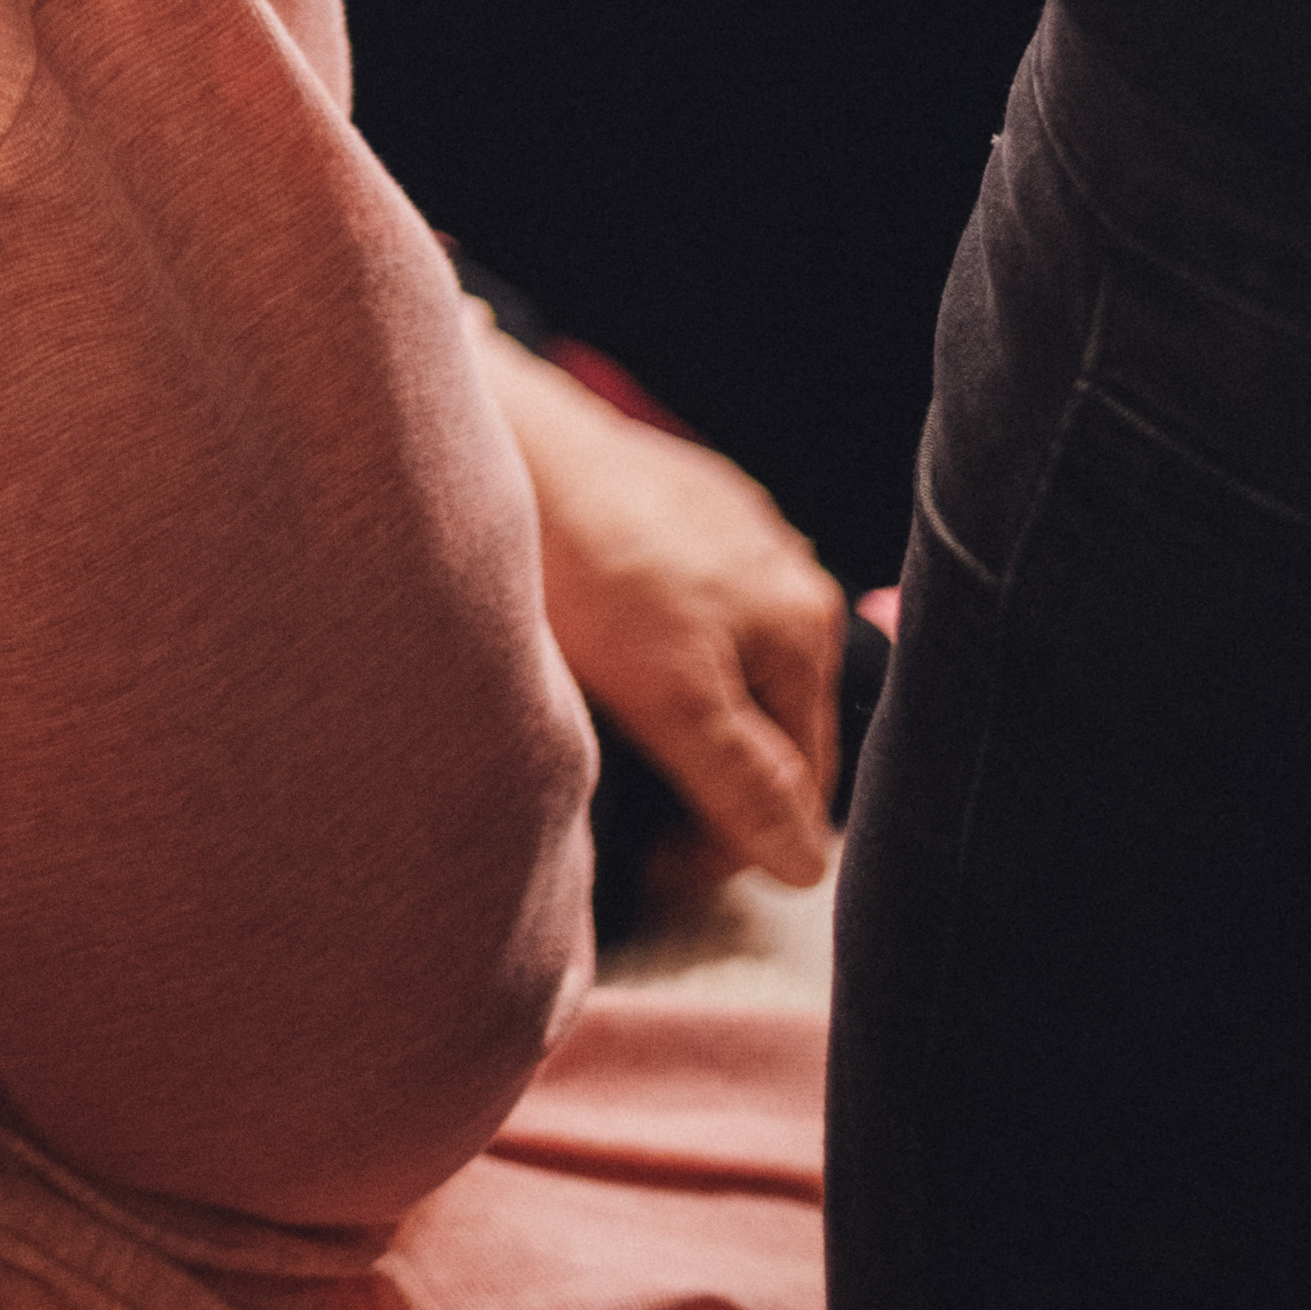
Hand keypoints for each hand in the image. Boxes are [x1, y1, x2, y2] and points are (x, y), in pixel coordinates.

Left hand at [482, 323, 844, 891]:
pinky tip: (595, 656)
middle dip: (703, 786)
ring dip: (676, 724)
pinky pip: (678, 611)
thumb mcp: (674, 696)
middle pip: (761, 729)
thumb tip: (805, 868)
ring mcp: (727, 530)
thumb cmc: (585, 565)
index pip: (798, 788)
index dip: (724, 848)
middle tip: (624, 820)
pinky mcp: (667, 502)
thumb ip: (745, 784)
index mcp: (804, 622)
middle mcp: (783, 571)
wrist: (505, 439)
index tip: (649, 869)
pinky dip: (649, 655)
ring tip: (603, 737)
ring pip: (718, 671)